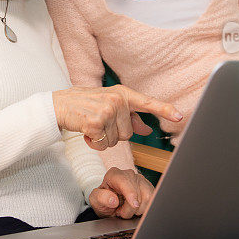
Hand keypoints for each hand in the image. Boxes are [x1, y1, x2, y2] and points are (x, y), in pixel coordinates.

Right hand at [52, 85, 182, 149]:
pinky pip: (103, 144)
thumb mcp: (109, 106)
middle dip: (114, 133)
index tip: (179, 116)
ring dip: (104, 138)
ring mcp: (106, 110)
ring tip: (91, 124)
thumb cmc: (85, 105)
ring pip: (116, 140)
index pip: (147, 103)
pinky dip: (94, 143)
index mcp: (123, 94)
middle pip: (129, 133)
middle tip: (99, 121)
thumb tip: (146, 129)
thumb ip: (129, 117)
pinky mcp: (95, 122)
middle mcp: (117, 100)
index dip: (165, 110)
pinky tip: (86, 131)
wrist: (59, 104)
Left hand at [89, 168, 153, 218]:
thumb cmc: (103, 200)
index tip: (134, 205)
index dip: (131, 193)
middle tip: (120, 212)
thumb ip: (101, 198)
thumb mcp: (95, 200)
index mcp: (114, 174)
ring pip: (148, 197)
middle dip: (130, 208)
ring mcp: (140, 180)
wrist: (110, 204)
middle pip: (137, 193)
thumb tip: (113, 200)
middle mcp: (129, 174)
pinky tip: (136, 209)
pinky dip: (145, 209)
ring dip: (138, 210)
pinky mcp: (149, 188)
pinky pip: (153, 200)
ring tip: (128, 210)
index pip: (125, 181)